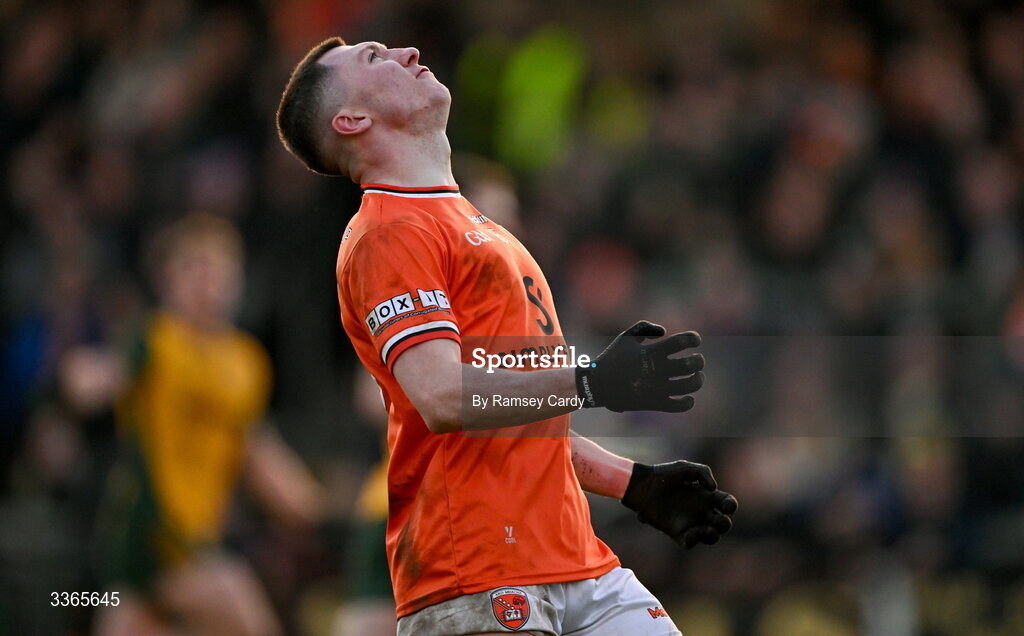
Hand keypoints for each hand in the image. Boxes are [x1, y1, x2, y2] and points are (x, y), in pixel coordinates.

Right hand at [575, 321, 703, 411]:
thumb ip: (645, 327)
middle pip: (689, 365)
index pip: (680, 342)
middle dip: (699, 361)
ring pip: (688, 386)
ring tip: (697, 376)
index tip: (695, 340)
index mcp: (650, 353)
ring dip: (698, 380)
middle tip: (697, 360)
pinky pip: (679, 406)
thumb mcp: (625, 337)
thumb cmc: (613, 358)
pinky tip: (688, 396)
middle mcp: (655, 370)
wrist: (597, 385)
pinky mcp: (654, 403)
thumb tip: (664, 331)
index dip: (693, 339)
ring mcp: (656, 388)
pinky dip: (688, 402)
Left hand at [621, 461, 737, 547]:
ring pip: (711, 537)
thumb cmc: (663, 475)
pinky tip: (690, 532)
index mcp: (705, 496)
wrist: (642, 485)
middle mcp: (700, 511)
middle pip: (724, 524)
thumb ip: (703, 472)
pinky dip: (693, 540)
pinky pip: (690, 543)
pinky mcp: (676, 532)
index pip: (728, 504)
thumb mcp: (685, 467)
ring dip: (713, 536)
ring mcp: (690, 523)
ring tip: (705, 530)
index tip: (725, 504)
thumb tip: (713, 489)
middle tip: (712, 517)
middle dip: (724, 524)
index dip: (731, 506)